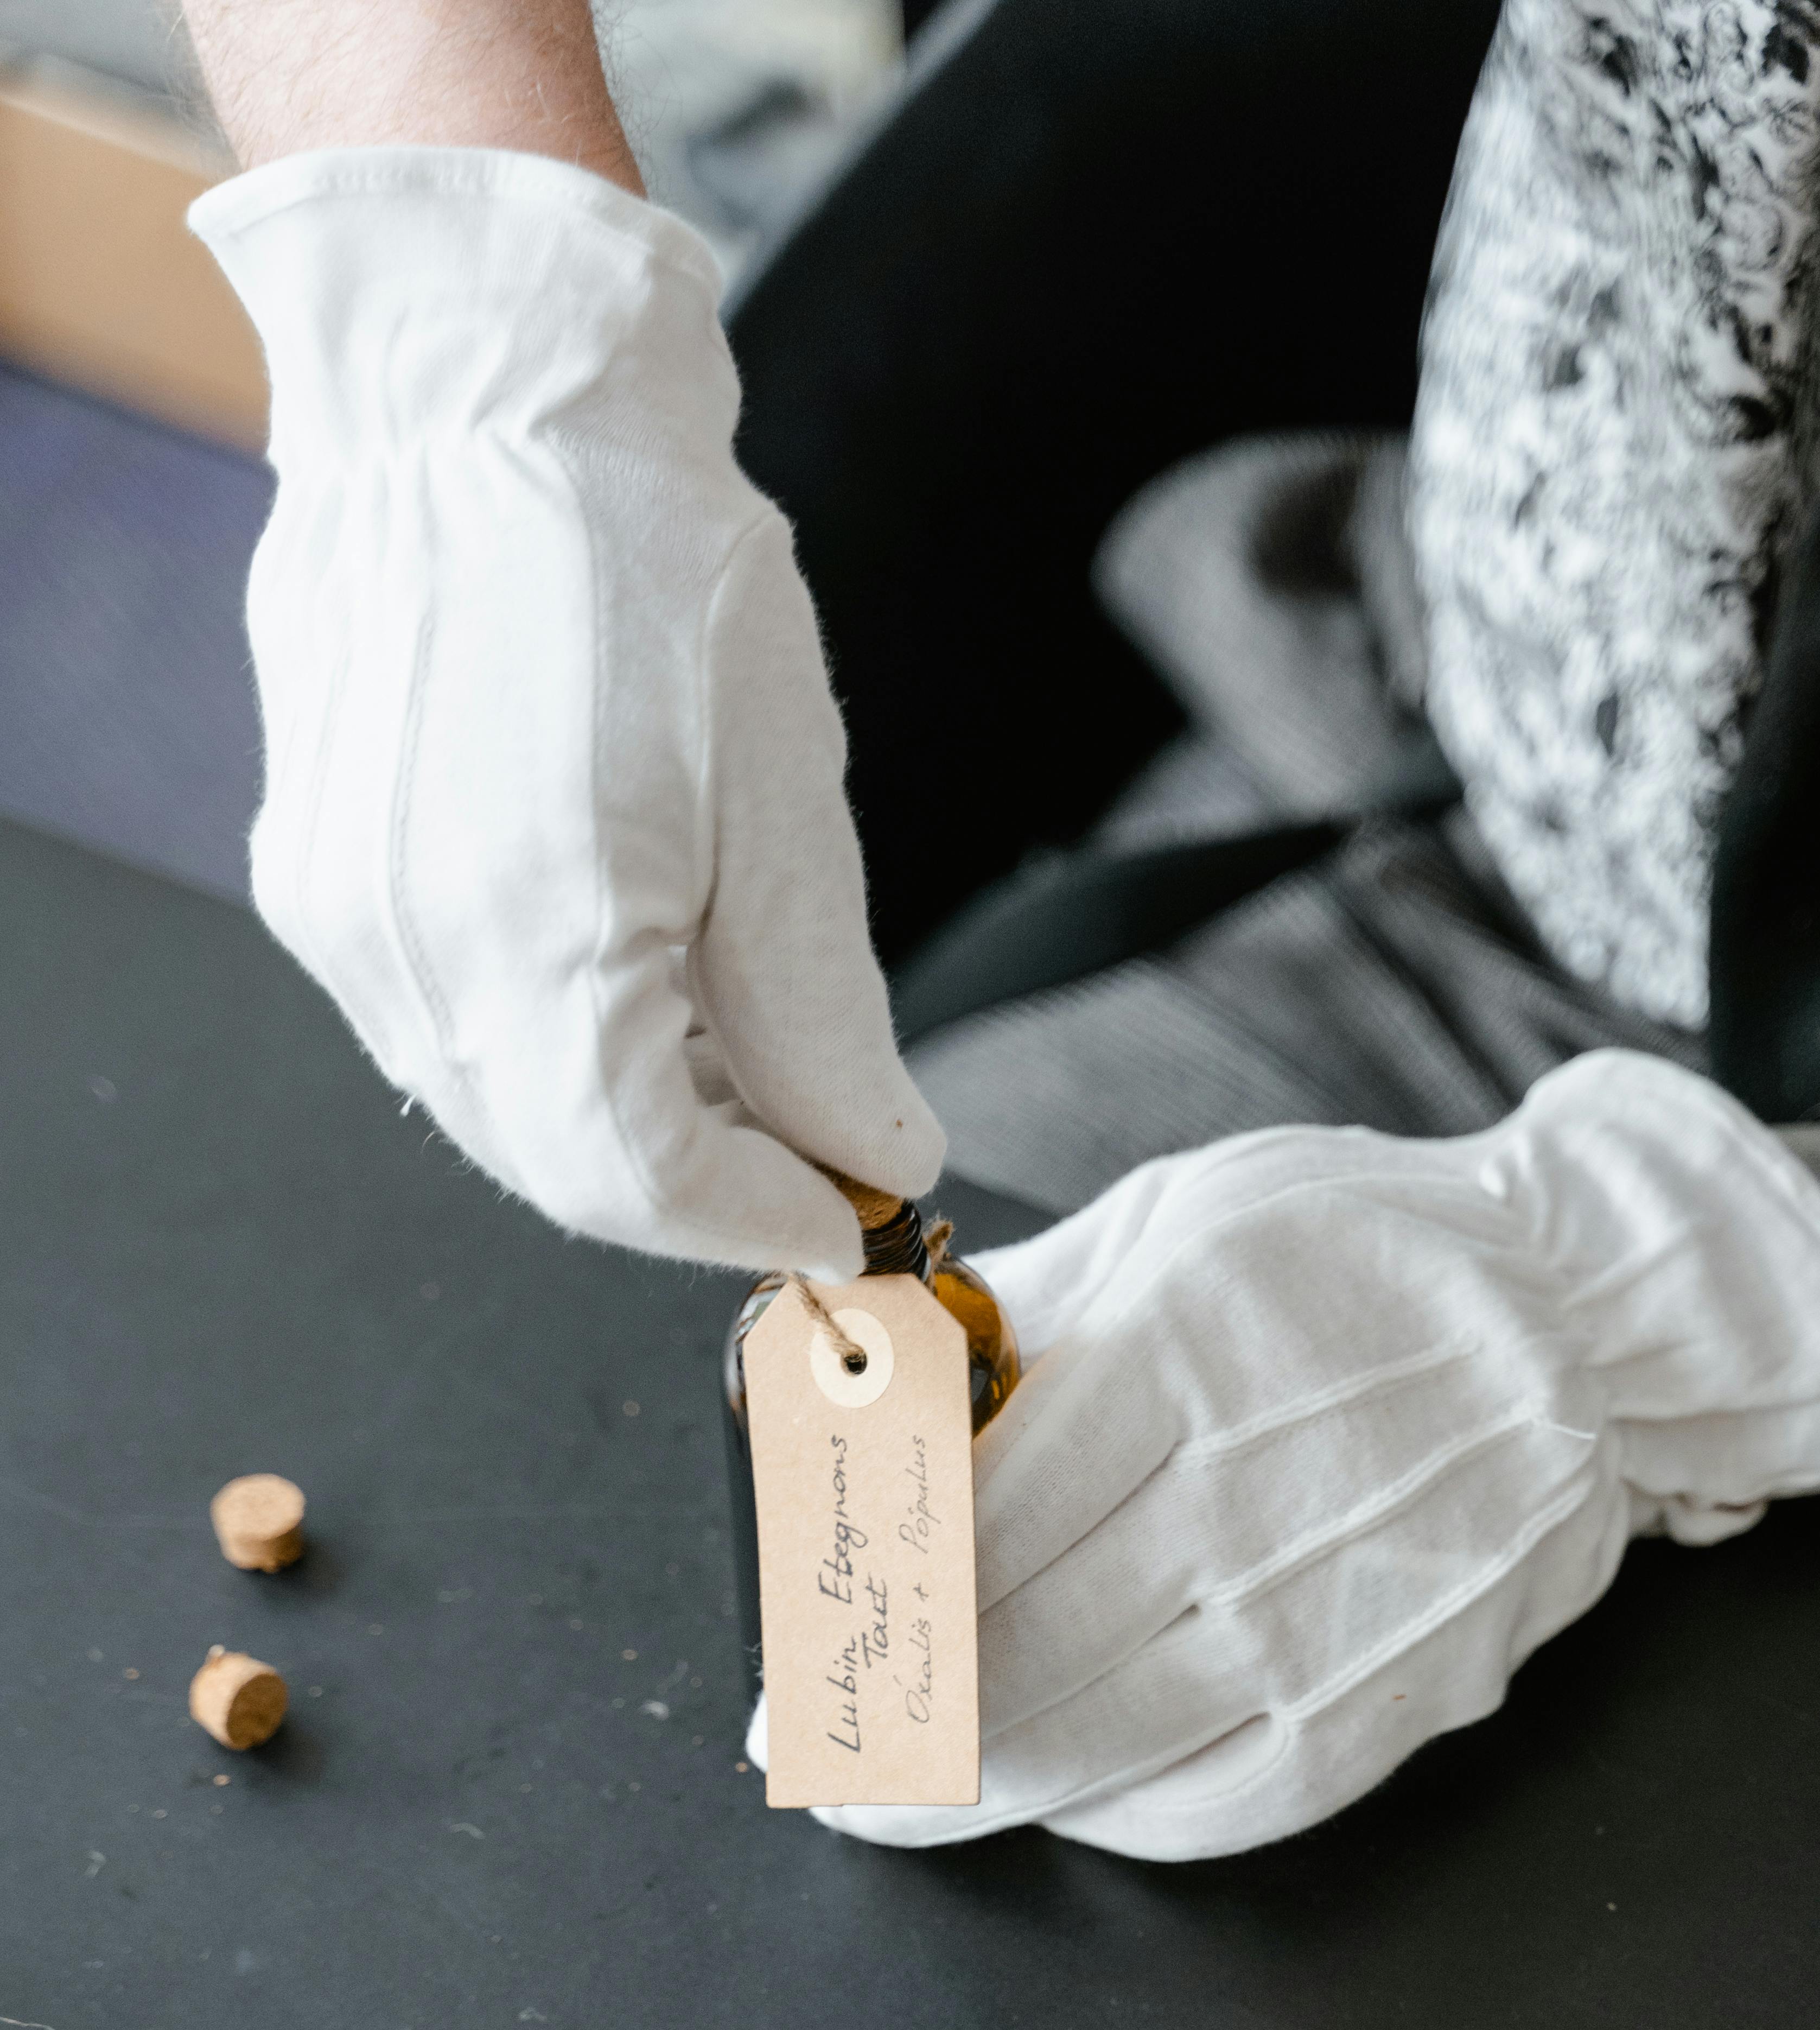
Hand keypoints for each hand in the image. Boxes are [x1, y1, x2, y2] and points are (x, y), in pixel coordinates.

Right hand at [192, 149, 941, 1278]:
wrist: (479, 400)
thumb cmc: (638, 561)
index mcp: (527, 939)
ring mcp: (347, 926)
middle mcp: (408, 957)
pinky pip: (452, 1034)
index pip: (641, 1183)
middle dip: (707, 1188)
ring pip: (506, 1115)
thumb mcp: (785, 800)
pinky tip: (644, 990)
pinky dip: (560, 1053)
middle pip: (565, 1172)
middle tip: (818, 1152)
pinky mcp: (328, 887)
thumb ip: (820, 1014)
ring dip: (636, 1127)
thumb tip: (875, 1153)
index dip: (760, 1222)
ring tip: (748, 1064)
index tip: (854, 1215)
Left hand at [802, 1057, 1819, 1859]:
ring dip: (976, 1796)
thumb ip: (1021, 1312)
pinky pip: (1214, 1801)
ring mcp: (1334, 1613)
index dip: (856, 1621)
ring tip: (898, 1799)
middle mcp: (1258, 1497)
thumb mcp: (1183, 1217)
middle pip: (1014, 1664)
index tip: (786, 1675)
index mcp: (1189, 1355)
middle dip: (886, 1734)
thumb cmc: (1363, 1256)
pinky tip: (1063, 1796)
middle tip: (814, 1760)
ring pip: (1100, 1752)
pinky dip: (1116, 1813)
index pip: (970, 1530)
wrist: (1591, 1322)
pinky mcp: (1395, 1698)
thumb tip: (865, 1386)